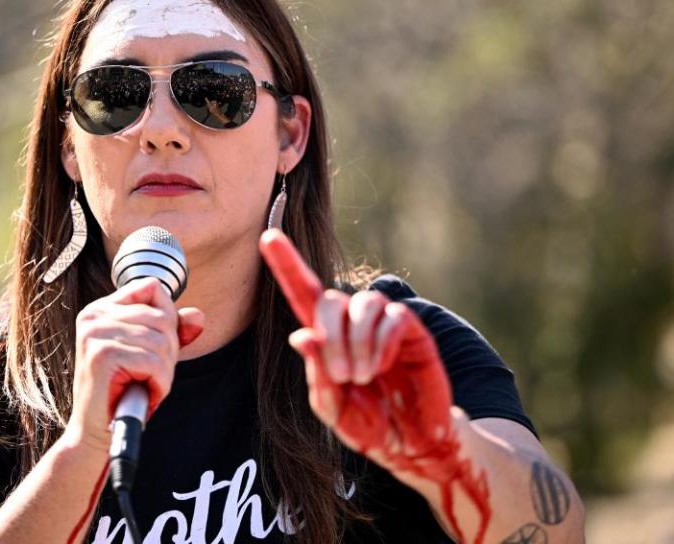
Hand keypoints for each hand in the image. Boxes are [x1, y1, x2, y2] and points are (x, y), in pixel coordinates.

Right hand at [68, 277, 203, 450]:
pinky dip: (158, 384)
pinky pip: (154, 362)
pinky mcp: (102, 355)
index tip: (155, 347)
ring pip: (161, 341)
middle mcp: (94, 315)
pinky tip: (143, 393)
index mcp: (102, 308)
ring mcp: (95, 333)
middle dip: (168, 352)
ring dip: (163, 372)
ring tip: (145, 385)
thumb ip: (173, 330)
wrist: (96, 431)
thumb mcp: (150, 353)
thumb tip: (198, 315)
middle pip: (162, 316)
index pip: (151, 287)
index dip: (167, 318)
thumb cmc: (122, 391)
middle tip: (150, 375)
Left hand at [258, 229, 455, 478]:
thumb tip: (301, 336)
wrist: (413, 443)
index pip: (303, 293)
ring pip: (362, 304)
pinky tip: (383, 366)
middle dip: (330, 335)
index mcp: (328, 338)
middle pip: (330, 298)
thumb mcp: (334, 409)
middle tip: (341, 375)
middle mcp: (353, 323)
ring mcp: (384, 323)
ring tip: (362, 375)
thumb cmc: (369, 424)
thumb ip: (317, 375)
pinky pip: (394, 317)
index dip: (286, 264)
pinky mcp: (413, 331)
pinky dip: (382, 342)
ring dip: (357, 341)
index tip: (268, 236)